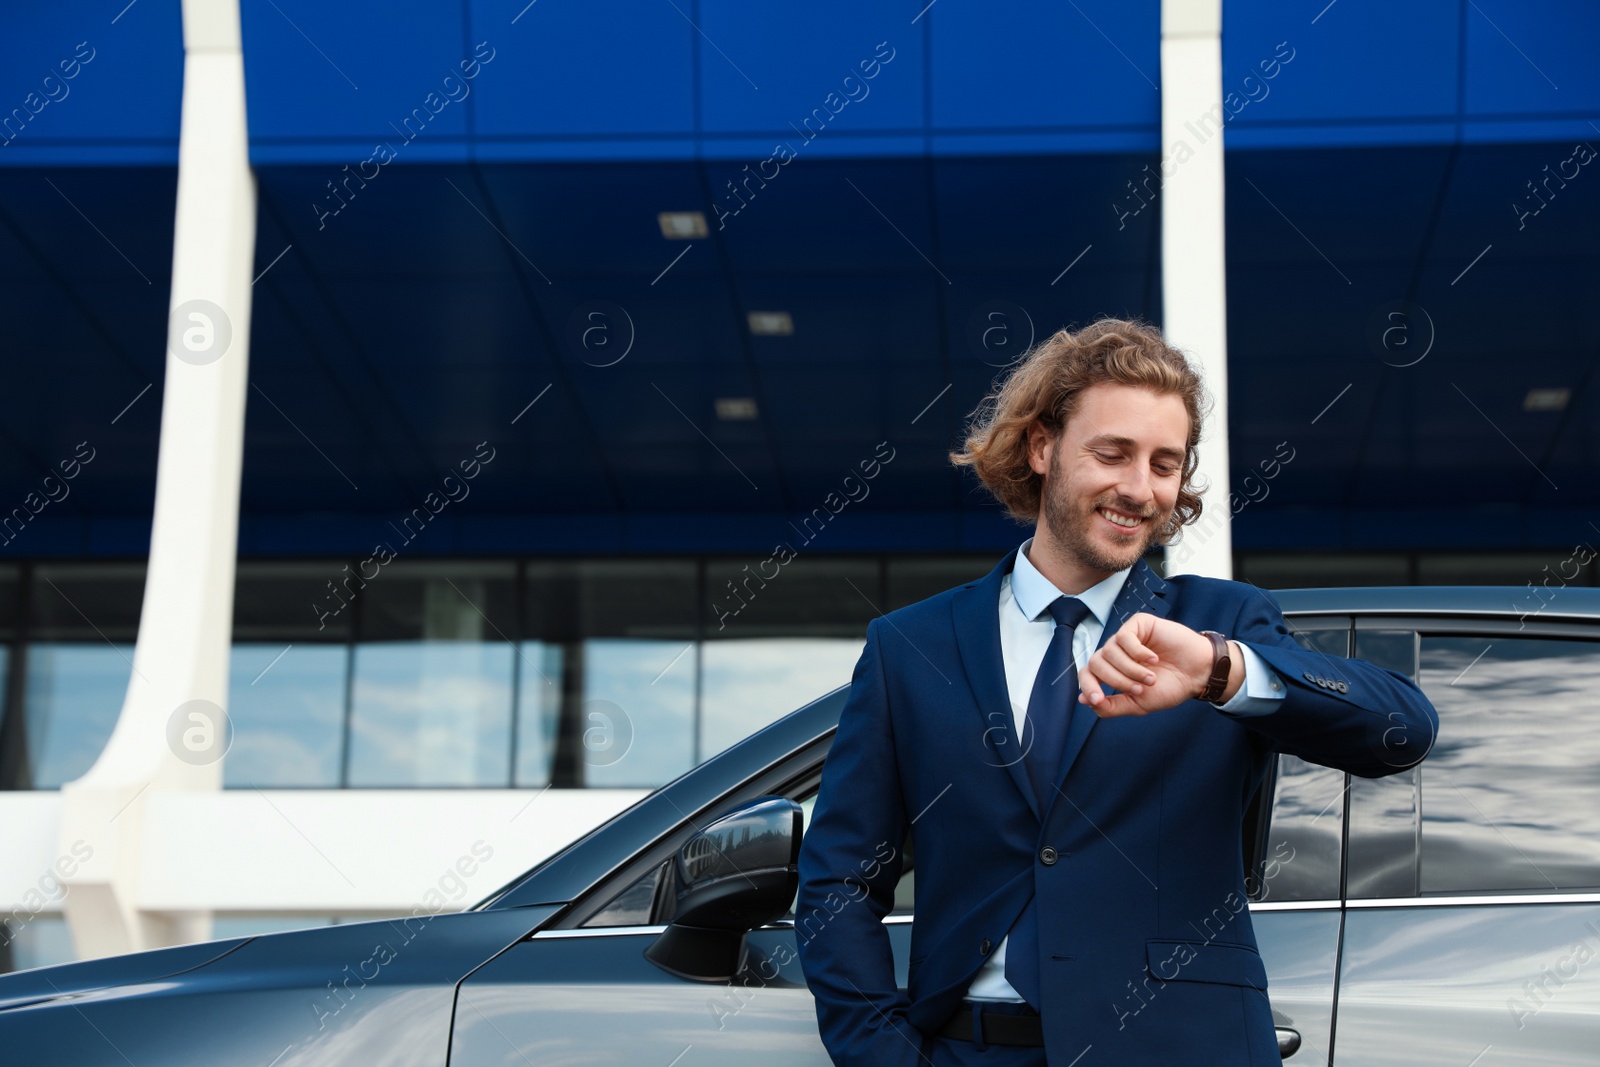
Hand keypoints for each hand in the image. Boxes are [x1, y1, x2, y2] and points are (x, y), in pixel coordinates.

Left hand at [1077, 613, 1218, 716]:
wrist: (1197, 674)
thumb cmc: (1170, 686)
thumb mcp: (1138, 704)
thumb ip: (1111, 706)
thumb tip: (1083, 700)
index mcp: (1112, 671)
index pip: (1087, 674)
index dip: (1088, 687)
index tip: (1099, 699)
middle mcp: (1116, 653)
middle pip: (1095, 663)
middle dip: (1117, 681)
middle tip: (1140, 689)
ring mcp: (1126, 637)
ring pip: (1109, 652)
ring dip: (1131, 670)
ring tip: (1151, 677)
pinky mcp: (1138, 624)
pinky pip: (1124, 637)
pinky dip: (1138, 653)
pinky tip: (1153, 659)